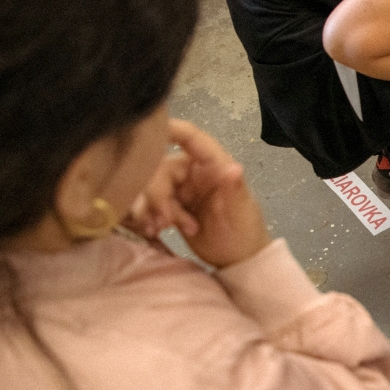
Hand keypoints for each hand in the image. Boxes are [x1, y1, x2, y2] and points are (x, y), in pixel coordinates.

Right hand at [132, 120, 269, 267]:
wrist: (238, 261)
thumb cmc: (245, 233)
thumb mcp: (241, 213)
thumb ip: (235, 190)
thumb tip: (234, 167)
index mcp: (213, 163)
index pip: (189, 136)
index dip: (166, 128)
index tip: (144, 135)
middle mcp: (192, 170)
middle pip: (159, 167)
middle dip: (157, 194)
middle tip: (167, 222)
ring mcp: (179, 188)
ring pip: (149, 186)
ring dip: (152, 208)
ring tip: (164, 229)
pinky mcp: (170, 205)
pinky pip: (148, 203)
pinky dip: (147, 216)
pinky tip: (155, 232)